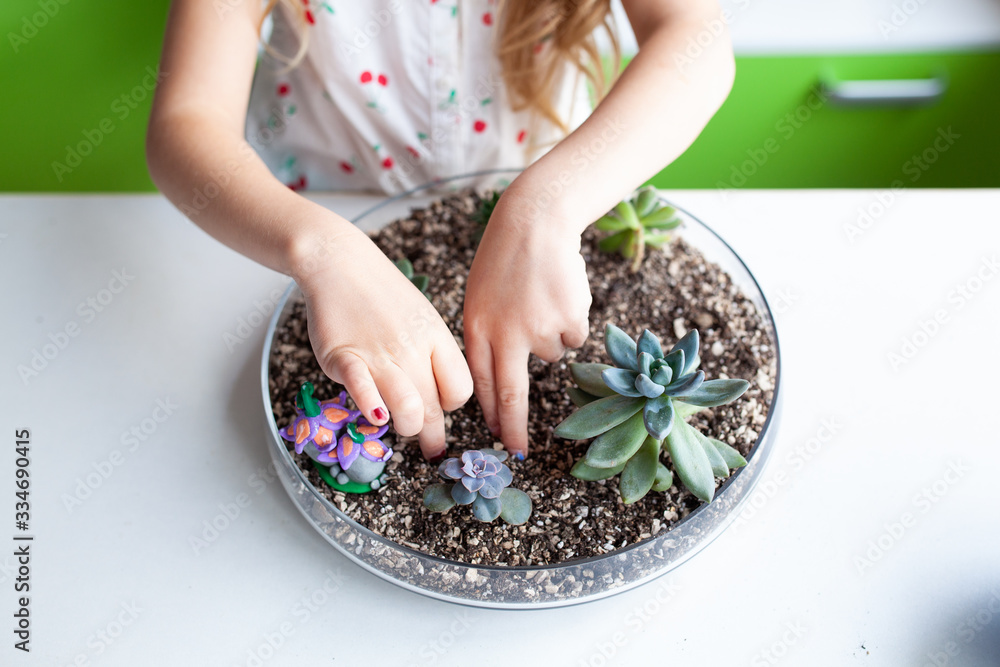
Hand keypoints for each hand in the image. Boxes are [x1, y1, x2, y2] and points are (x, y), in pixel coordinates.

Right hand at [294, 226, 472, 459]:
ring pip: (408, 408)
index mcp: (436, 338)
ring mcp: (379, 354)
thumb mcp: (421, 318)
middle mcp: (413, 349)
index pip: (459, 389)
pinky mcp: (345, 357)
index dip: (451, 406)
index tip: (439, 408)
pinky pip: (364, 391)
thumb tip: (436, 395)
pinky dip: (372, 409)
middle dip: (432, 436)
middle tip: (429, 448)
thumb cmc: (382, 295)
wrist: (340, 263)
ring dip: (405, 428)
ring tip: (397, 427)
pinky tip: (375, 416)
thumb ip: (430, 355)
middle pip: (434, 407)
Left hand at [463, 188, 591, 457]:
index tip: (494, 440)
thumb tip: (500, 380)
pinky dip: (572, 321)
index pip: (481, 383)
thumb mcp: (480, 297)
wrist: (535, 222)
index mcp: (476, 328)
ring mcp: (537, 329)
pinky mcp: (568, 321)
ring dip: (552, 334)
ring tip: (542, 298)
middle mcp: (504, 335)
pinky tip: (560, 294)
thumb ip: (487, 336)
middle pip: (510, 393)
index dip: (489, 414)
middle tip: (518, 452)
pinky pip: (575, 338)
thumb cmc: (507, 260)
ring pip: (551, 356)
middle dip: (513, 428)